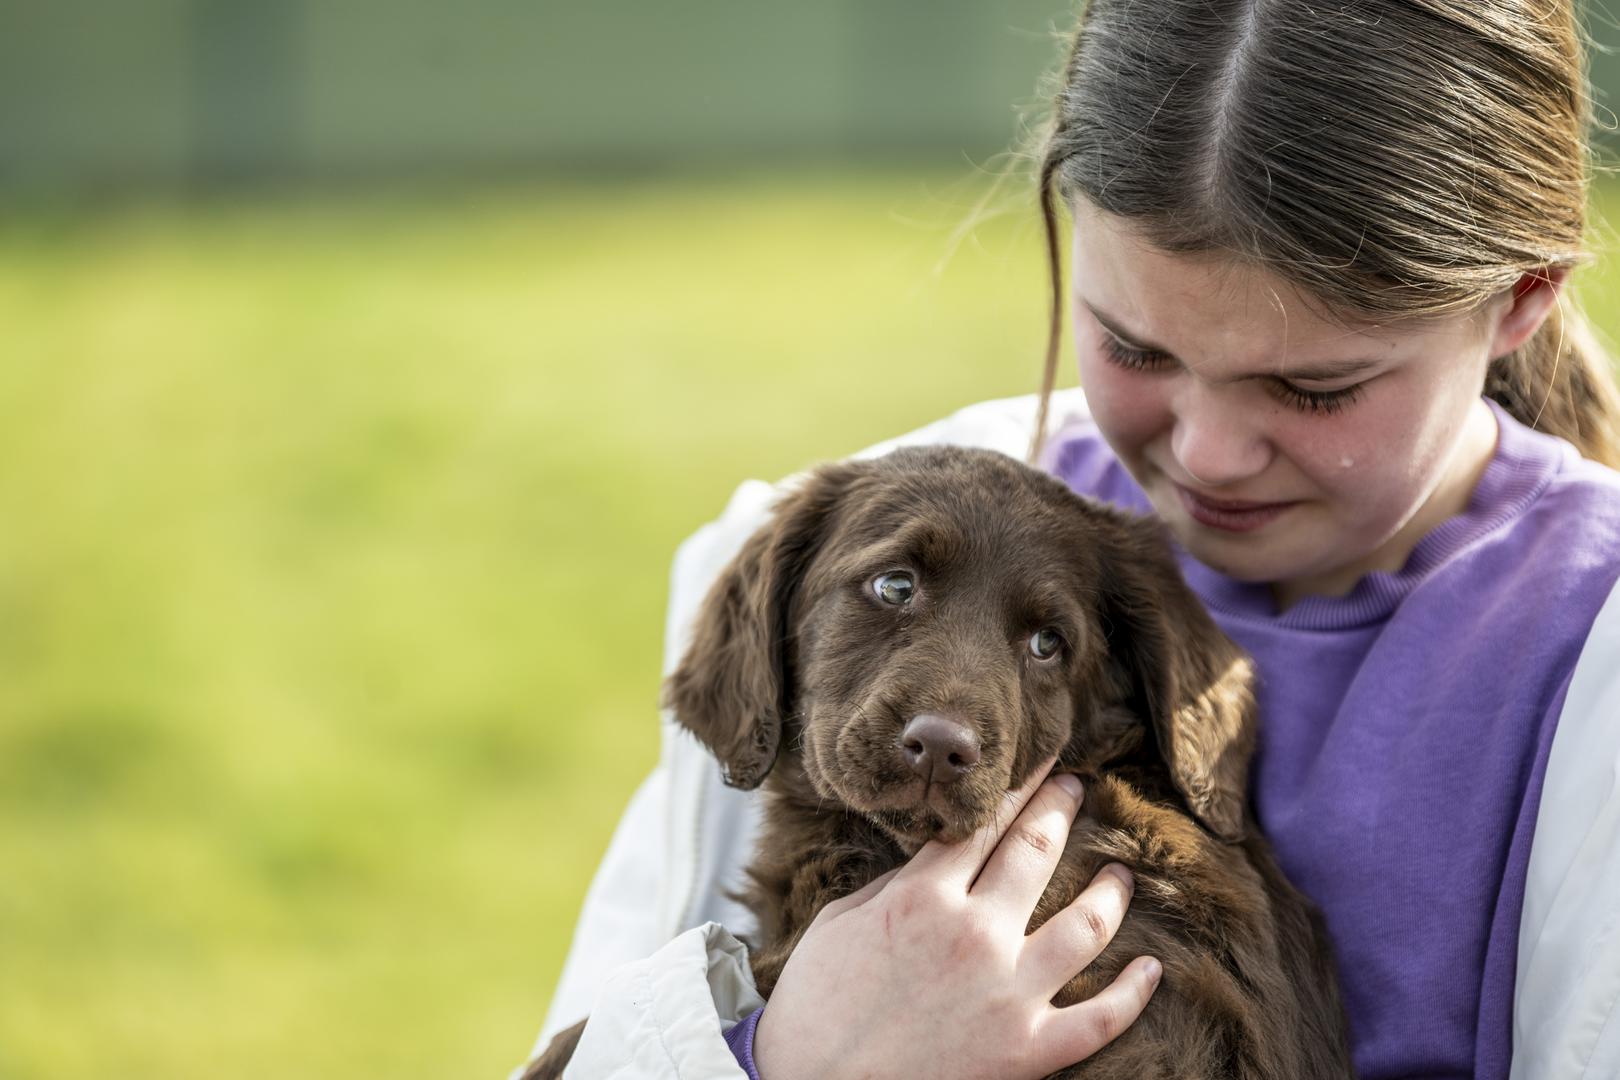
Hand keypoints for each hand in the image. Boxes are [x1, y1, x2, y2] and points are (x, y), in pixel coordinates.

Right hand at [752, 759, 1159, 1079]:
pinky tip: (1151, 968)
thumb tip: (937, 861)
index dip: (1018, 784)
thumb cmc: (815, 1003)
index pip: (985, 822)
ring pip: (1086, 925)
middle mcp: (976, 935)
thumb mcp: (842, 921)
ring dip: (1110, 891)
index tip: (1042, 761)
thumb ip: (897, 885)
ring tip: (1121, 874)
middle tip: (1077, 790)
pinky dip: (1133, 993)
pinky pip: (1100, 1019)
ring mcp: (1008, 994)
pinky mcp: (1026, 1051)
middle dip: (1061, 810)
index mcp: (923, 897)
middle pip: (1036, 852)